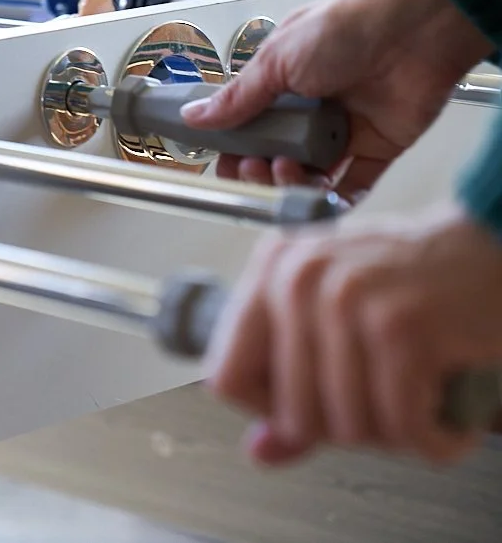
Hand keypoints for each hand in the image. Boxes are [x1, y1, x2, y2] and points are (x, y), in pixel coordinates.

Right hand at [181, 0, 490, 198]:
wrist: (414, 31)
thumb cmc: (348, 27)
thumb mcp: (276, 60)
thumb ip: (238, 97)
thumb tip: (196, 116)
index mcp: (284, 82)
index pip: (249, 125)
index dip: (233, 146)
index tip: (222, 159)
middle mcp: (312, 108)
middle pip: (275, 154)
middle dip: (257, 168)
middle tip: (251, 167)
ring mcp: (344, 130)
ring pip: (309, 174)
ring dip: (290, 181)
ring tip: (284, 170)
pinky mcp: (377, 149)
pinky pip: (353, 185)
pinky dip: (335, 199)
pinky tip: (317, 201)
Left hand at [206, 204, 501, 464]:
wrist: (493, 248)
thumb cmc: (414, 281)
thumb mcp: (336, 314)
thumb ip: (292, 384)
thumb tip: (260, 453)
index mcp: (271, 268)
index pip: (226, 376)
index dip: (269, 410)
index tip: (308, 407)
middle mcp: (299, 277)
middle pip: (292, 414)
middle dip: (345, 430)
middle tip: (384, 406)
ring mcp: (347, 298)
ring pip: (348, 426)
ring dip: (394, 437)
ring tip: (417, 405)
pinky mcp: (401, 326)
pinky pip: (402, 426)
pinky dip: (433, 442)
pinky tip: (447, 421)